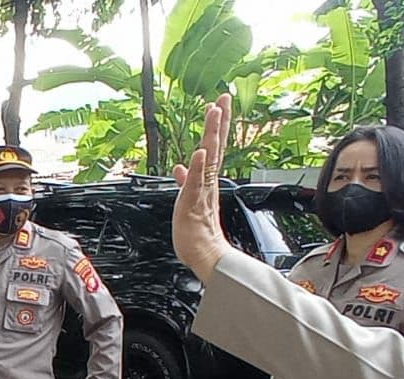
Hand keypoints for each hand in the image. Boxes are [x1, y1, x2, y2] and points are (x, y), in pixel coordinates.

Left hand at [172, 93, 235, 281]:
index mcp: (207, 181)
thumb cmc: (196, 232)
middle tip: (223, 98)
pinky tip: (199, 152)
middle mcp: (208, 183)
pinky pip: (197, 182)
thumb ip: (186, 181)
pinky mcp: (194, 203)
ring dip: (212, 135)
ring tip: (214, 113)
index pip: (213, 148)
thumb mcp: (187, 199)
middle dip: (219, 122)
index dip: (216, 127)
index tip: (219, 105)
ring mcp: (202, 191)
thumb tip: (180, 166)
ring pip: (209, 158)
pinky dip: (198, 166)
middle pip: (216, 147)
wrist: (205, 255)